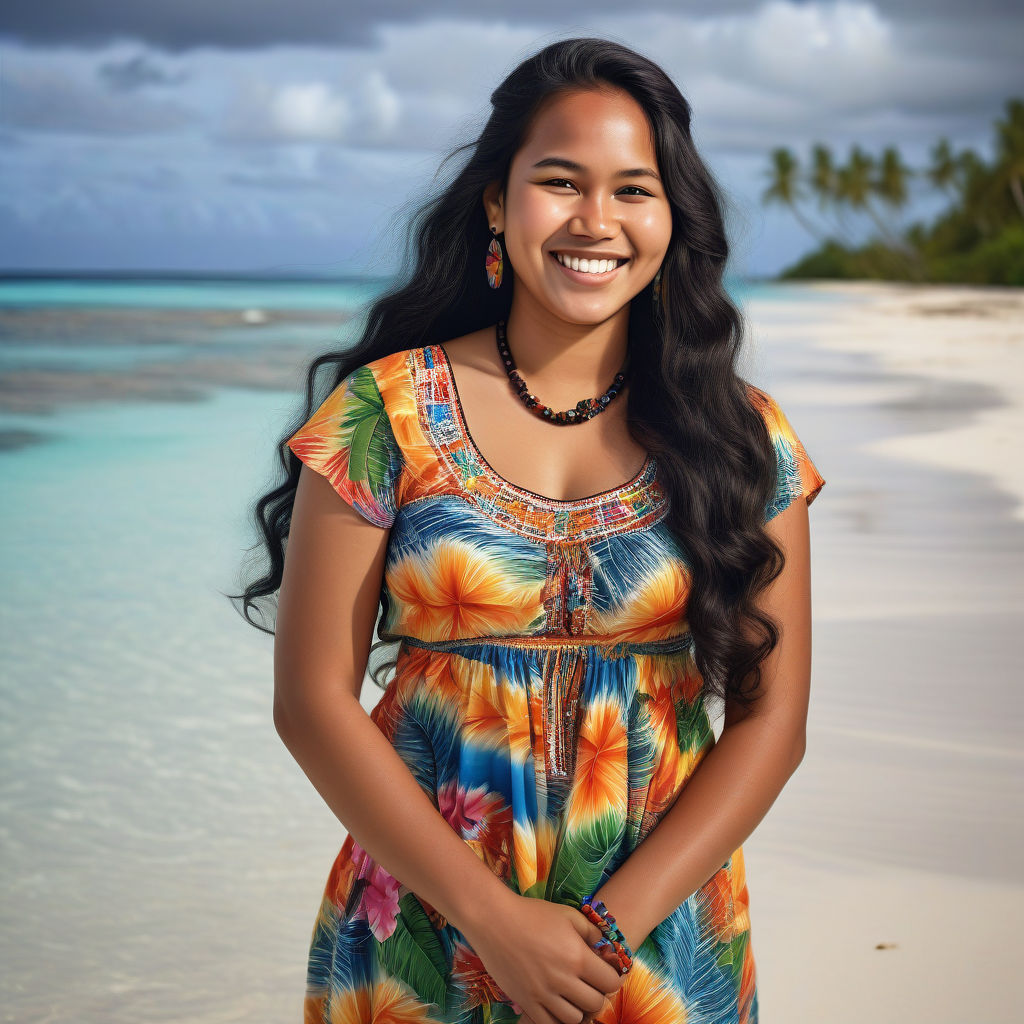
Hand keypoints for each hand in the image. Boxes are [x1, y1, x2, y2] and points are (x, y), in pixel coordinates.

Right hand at [463, 891, 624, 1023]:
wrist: (495, 921)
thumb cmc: (532, 914)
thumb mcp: (568, 915)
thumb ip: (592, 932)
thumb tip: (605, 948)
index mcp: (577, 957)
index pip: (611, 982)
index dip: (613, 978)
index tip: (607, 973)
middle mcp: (563, 980)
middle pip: (595, 1003)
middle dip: (598, 994)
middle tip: (590, 984)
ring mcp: (543, 994)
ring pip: (574, 1019)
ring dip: (579, 1009)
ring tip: (573, 995)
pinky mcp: (526, 1002)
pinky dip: (558, 1018)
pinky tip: (557, 1004)